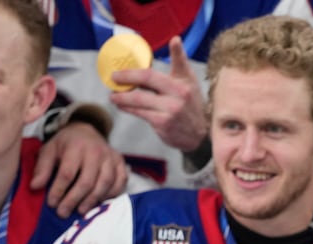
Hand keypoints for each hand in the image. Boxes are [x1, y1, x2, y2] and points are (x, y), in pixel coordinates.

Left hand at [31, 122, 126, 217]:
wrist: (86, 131)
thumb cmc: (65, 144)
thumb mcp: (49, 150)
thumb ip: (42, 168)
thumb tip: (35, 187)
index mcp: (76, 147)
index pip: (67, 173)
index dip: (59, 190)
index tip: (51, 203)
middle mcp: (96, 151)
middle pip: (86, 181)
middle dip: (74, 200)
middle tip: (63, 213)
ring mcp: (111, 157)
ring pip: (104, 184)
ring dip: (92, 200)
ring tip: (80, 211)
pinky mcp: (120, 162)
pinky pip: (120, 182)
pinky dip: (111, 194)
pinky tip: (100, 202)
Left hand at [110, 37, 207, 152]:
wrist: (199, 134)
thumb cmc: (190, 105)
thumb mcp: (189, 83)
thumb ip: (179, 63)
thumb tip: (174, 40)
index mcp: (184, 82)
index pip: (178, 64)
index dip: (176, 51)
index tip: (170, 43)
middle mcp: (179, 94)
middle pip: (147, 79)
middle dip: (126, 76)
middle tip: (113, 76)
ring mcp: (171, 109)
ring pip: (138, 98)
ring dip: (121, 96)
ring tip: (113, 95)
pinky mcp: (163, 123)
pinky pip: (139, 112)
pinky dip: (127, 108)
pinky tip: (121, 105)